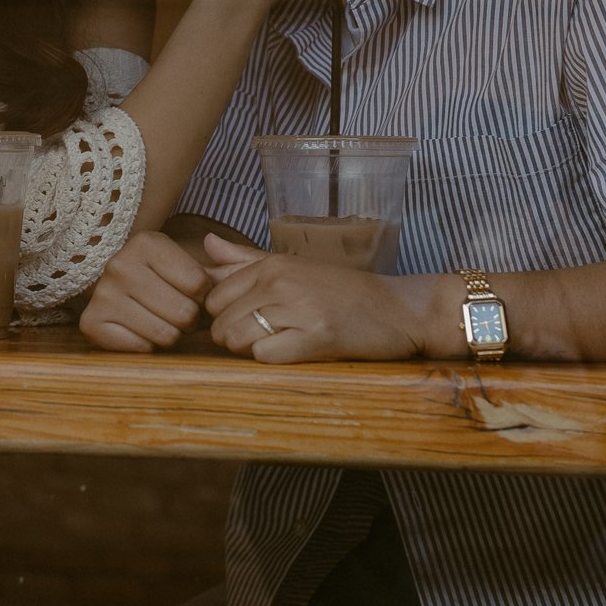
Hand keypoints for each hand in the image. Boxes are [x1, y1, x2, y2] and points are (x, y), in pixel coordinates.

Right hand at [78, 232, 212, 351]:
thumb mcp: (196, 261)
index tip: (193, 292)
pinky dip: (148, 346)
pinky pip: (141, 348)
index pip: (199, 283)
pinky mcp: (91, 323)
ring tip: (162, 320)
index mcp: (146, 243)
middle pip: (183, 312)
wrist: (121, 291)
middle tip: (178, 311)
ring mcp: (102, 294)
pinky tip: (142, 330)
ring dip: (171, 334)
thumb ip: (224, 257)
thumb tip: (212, 242)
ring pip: (165, 335)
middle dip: (190, 319)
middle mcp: (119, 264)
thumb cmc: (166, 280)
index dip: (205, 296)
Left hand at [203, 237, 442, 362]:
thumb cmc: (343, 292)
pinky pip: (265, 356)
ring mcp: (298, 308)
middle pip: (220, 322)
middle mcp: (280, 281)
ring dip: (251, 351)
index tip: (247, 322)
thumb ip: (246, 259)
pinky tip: (295, 352)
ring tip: (280, 345)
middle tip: (266, 338)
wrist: (398, 309)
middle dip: (234, 338)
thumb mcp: (294, 266)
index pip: (214, 297)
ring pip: (237, 339)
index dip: (223, 317)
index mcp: (271, 264)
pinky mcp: (316, 337)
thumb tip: (207, 244)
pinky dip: (273, 361)